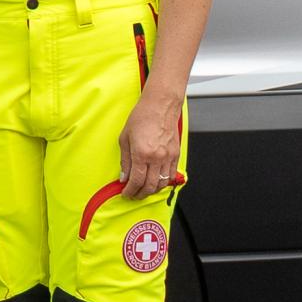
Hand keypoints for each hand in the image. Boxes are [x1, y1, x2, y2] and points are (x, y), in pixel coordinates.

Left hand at [118, 90, 185, 205]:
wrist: (160, 106)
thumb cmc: (142, 118)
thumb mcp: (124, 138)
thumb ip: (125, 161)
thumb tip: (124, 176)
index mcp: (142, 153)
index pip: (136, 180)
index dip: (130, 190)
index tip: (126, 193)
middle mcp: (157, 157)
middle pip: (150, 186)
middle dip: (140, 194)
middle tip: (133, 195)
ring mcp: (168, 157)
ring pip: (162, 183)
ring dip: (152, 190)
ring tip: (143, 190)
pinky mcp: (176, 155)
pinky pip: (171, 175)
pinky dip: (163, 182)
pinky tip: (156, 182)